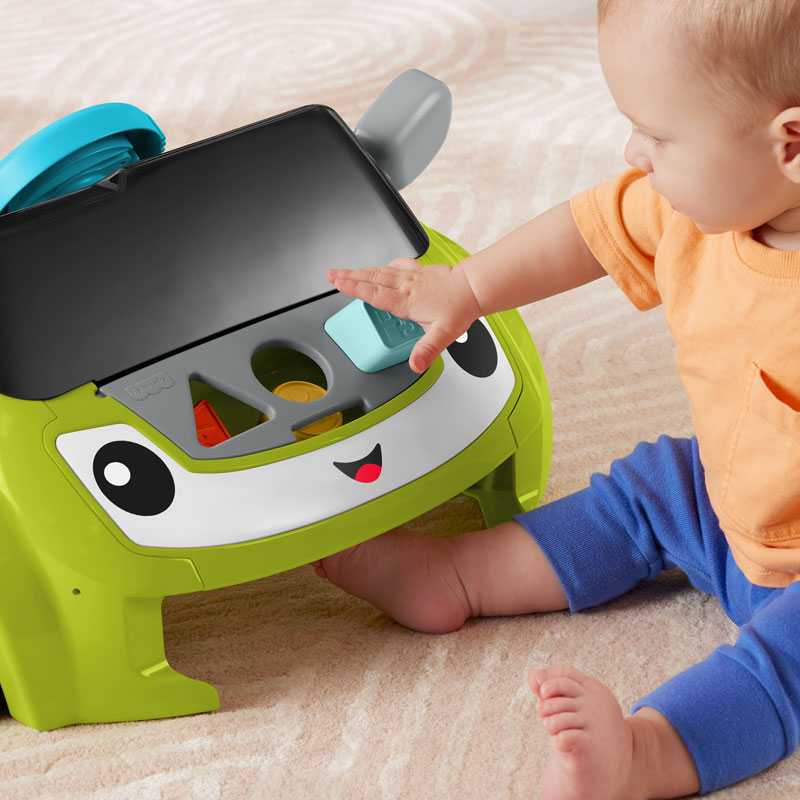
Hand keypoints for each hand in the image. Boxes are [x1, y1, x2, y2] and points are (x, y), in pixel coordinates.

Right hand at [326, 257, 481, 373]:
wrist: (475, 286)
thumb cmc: (460, 307)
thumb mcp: (443, 334)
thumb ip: (427, 350)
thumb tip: (415, 365)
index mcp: (407, 302)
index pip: (374, 294)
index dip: (354, 288)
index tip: (337, 283)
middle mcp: (406, 286)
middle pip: (372, 279)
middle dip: (349, 276)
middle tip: (331, 274)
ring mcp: (412, 277)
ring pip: (381, 272)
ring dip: (361, 271)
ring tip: (346, 271)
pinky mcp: (420, 272)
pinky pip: (397, 266)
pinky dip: (385, 266)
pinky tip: (384, 266)